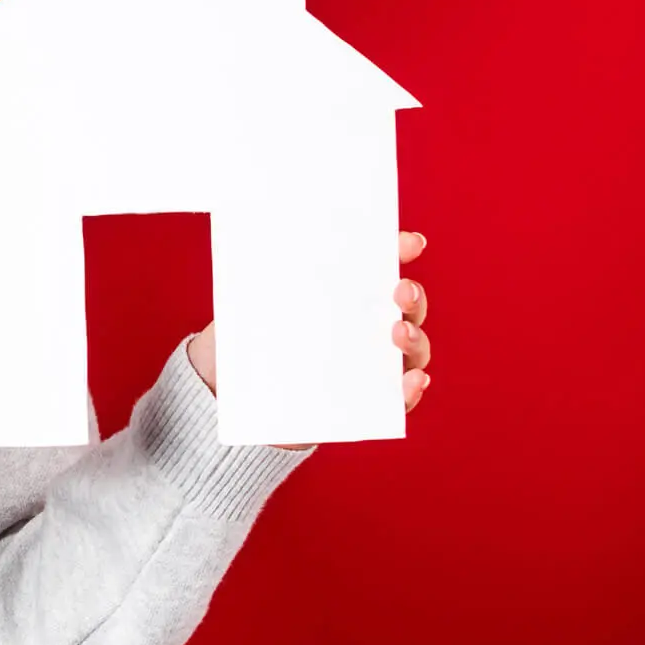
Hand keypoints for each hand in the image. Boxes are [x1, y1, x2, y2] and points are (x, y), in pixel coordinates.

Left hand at [184, 229, 434, 447]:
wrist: (229, 384)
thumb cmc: (251, 332)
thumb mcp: (254, 299)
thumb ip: (267, 279)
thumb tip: (265, 252)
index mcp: (349, 294)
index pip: (382, 268)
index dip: (400, 252)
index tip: (411, 243)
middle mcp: (370, 327)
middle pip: (407, 309)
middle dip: (411, 297)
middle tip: (400, 290)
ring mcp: (374, 365)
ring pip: (412, 351)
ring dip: (415, 340)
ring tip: (399, 332)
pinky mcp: (369, 401)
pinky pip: (399, 398)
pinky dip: (412, 389)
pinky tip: (412, 380)